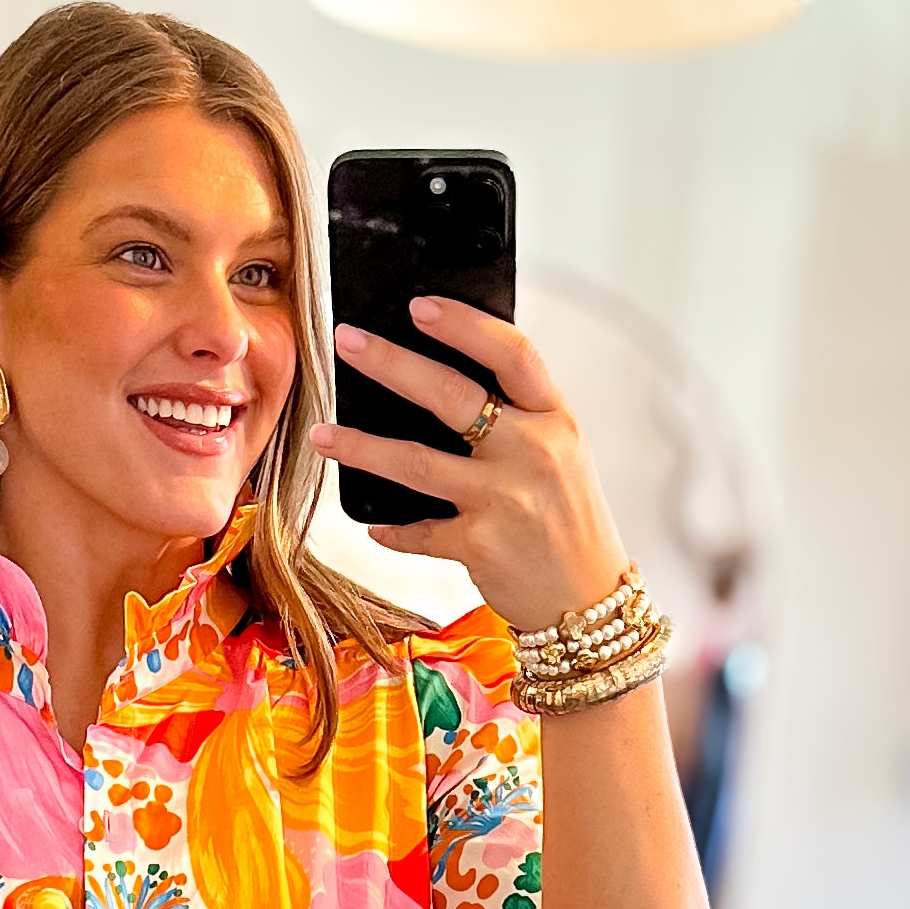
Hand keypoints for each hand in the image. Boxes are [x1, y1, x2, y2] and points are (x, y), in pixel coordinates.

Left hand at [312, 295, 628, 633]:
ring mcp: (504, 500)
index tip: (418, 306)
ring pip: (416, 462)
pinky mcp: (479, 545)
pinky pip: (418, 530)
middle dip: (391, 363)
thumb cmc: (569, 523)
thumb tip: (446, 381)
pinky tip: (371, 523)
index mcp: (554, 419)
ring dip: (361, 446)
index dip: (463, 324)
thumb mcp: (562, 455)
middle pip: (450, 395)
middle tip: (347, 341)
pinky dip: (391, 528)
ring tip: (321, 433)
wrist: (588, 601)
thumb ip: (519, 419)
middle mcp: (531, 453)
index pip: (511, 353)